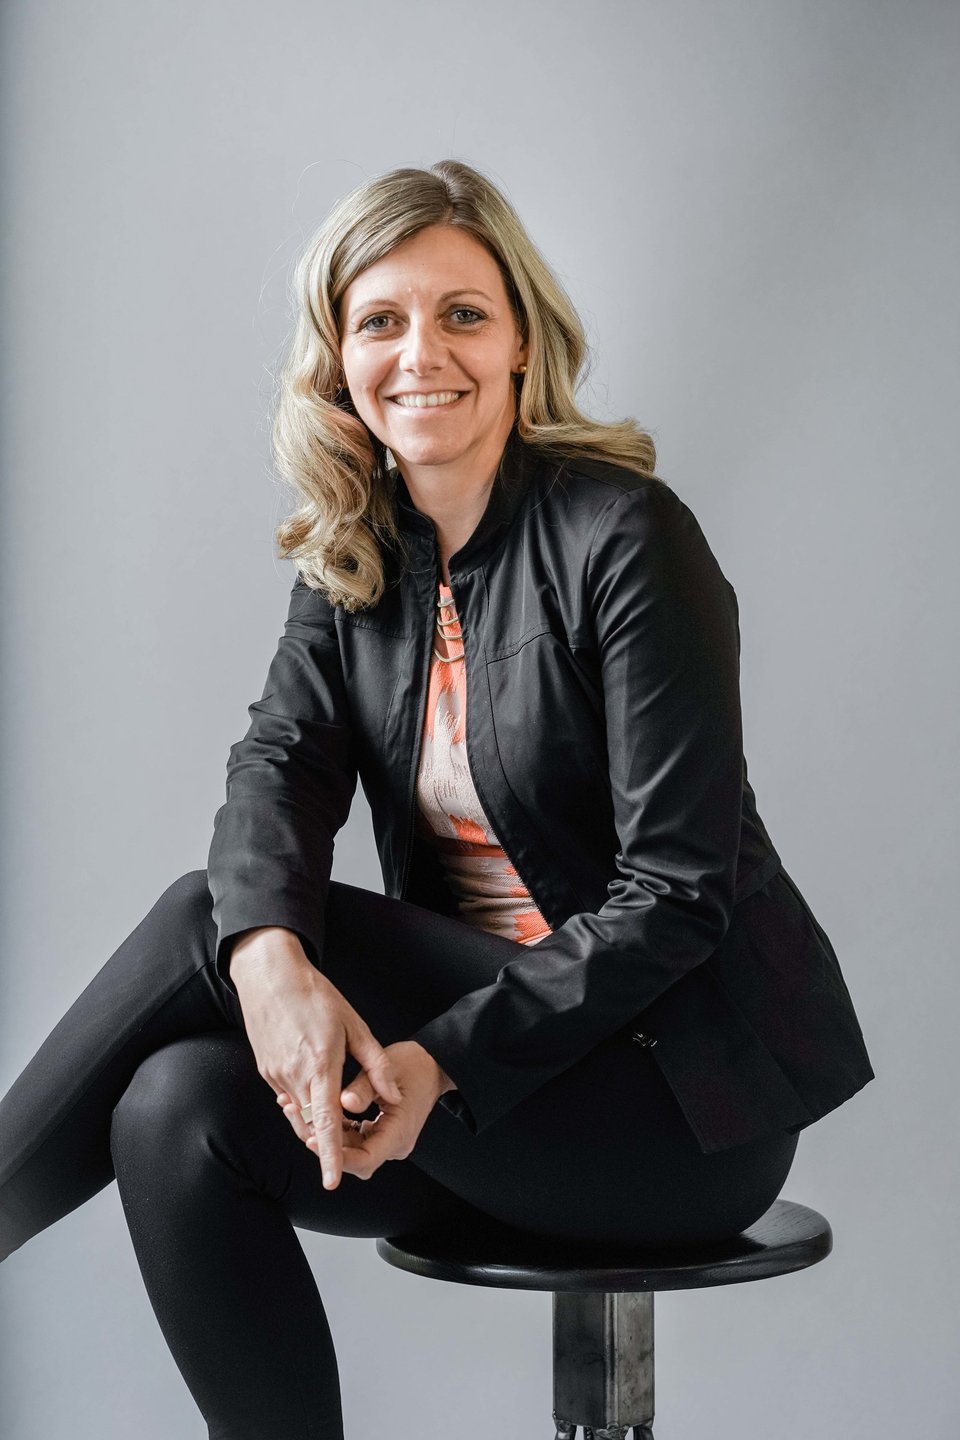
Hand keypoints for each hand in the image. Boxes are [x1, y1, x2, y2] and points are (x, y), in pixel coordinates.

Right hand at [228, 926, 402, 1190]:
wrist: (270, 976)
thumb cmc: (316, 996)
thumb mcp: (355, 1025)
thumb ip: (377, 1065)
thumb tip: (394, 1097)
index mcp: (321, 1065)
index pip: (326, 1122)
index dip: (330, 1155)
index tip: (333, 1181)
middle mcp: (294, 1075)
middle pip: (311, 1126)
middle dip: (329, 1141)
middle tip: (353, 1137)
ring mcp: (276, 1075)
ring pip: (298, 1115)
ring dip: (316, 1123)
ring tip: (338, 1113)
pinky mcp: (267, 1071)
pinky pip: (287, 1100)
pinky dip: (302, 1105)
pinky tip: (315, 1090)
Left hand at [277, 1040, 453, 1181]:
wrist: (432, 1064)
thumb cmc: (414, 1064)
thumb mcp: (389, 1069)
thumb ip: (365, 1088)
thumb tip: (345, 1102)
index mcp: (399, 1133)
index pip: (366, 1159)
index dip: (338, 1156)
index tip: (313, 1140)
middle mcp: (393, 1144)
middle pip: (353, 1157)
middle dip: (323, 1142)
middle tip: (295, 1116)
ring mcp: (386, 1140)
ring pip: (349, 1148)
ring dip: (325, 1133)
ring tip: (295, 1109)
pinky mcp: (378, 1132)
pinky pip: (352, 1137)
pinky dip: (334, 1126)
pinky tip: (312, 1110)